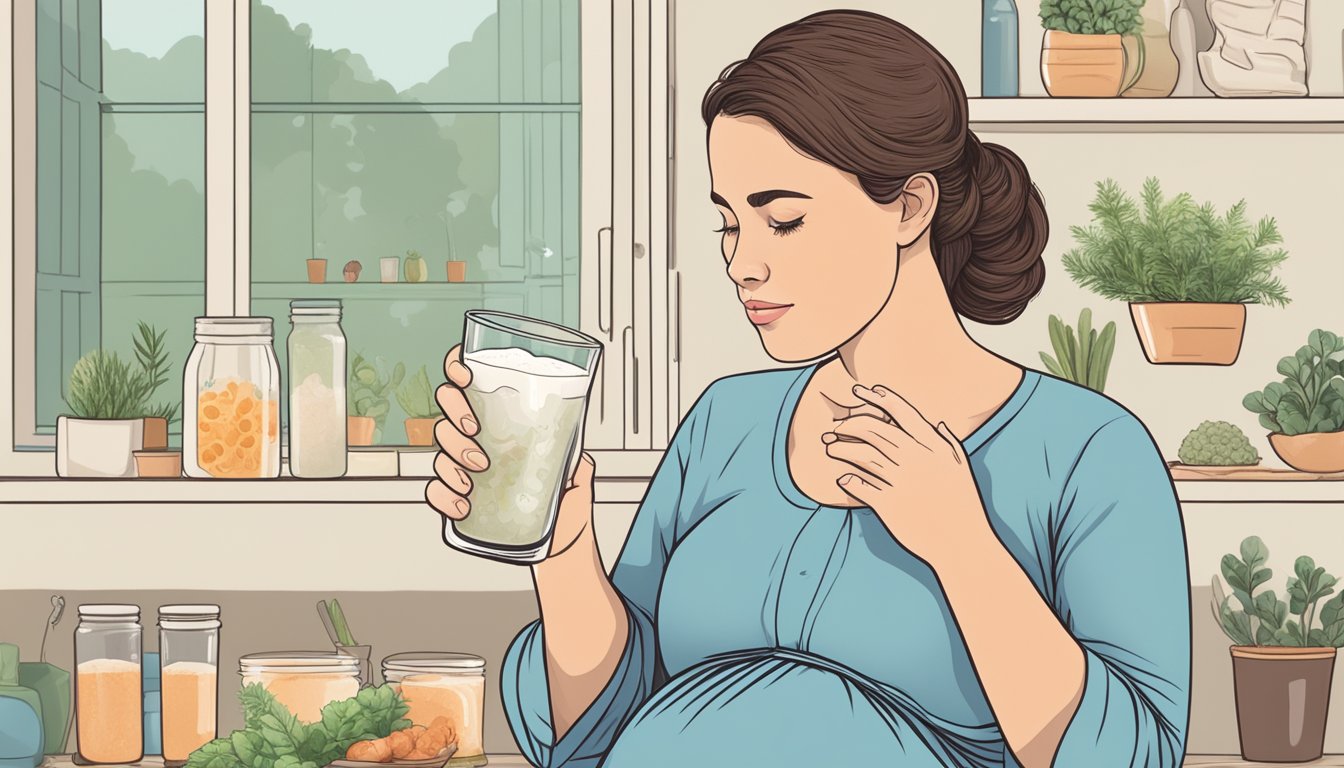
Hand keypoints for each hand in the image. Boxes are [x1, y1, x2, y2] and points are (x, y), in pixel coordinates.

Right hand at [425, 344, 597, 559]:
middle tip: (476, 432)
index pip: (472, 383)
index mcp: (506, 423)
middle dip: (454, 414)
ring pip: (439, 445)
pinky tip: (465, 504)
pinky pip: (436, 490)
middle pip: (446, 407)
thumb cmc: (570, 506)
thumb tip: (573, 425)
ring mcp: (466, 469)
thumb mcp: (578, 470)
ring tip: (479, 471)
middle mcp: (481, 440)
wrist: (563, 551)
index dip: (458, 368)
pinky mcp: (458, 500)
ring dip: (453, 454)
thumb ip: (573, 448)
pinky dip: (444, 495)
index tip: (465, 374)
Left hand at [823, 384, 993, 565]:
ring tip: (831, 448)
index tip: (861, 392)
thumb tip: (939, 424)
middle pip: (875, 430)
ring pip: (862, 454)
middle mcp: (916, 460)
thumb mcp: (962, 470)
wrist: (963, 544)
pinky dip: (848, 480)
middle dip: (850, 424)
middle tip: (836, 428)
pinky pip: (860, 486)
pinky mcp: (889, 505)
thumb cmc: (964, 506)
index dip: (878, 399)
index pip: (901, 412)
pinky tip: (843, 478)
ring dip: (842, 449)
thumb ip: (949, 444)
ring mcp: (901, 482)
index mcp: (933, 448)